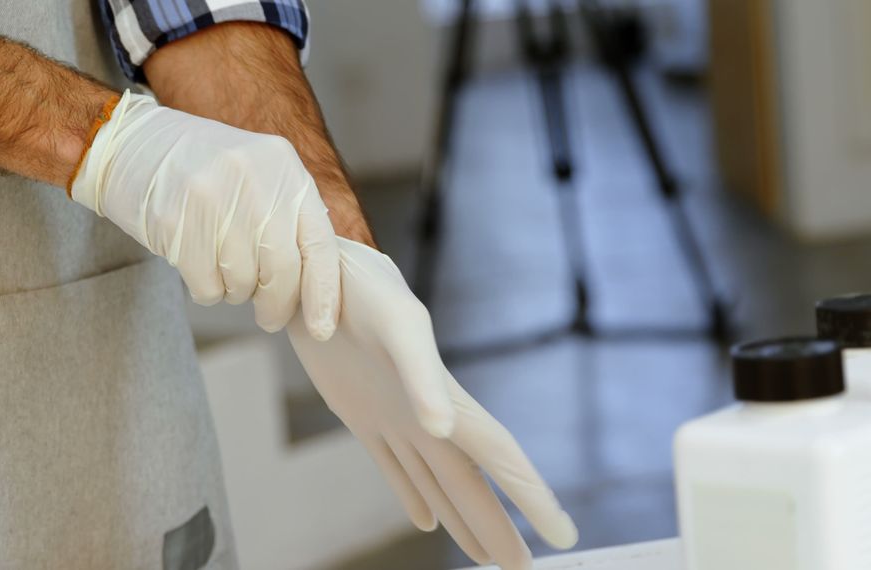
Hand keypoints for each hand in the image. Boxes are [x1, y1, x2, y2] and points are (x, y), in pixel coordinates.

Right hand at [71, 90, 339, 338]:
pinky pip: (206, 285)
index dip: (324, 292)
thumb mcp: (257, 175)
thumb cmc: (202, 170)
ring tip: (224, 269)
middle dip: (278, 305)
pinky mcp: (174, 219)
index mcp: (283, 166)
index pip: (319, 241)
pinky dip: (207, 290)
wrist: (130, 144)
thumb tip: (319, 285)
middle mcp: (253, 177)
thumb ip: (288, 216)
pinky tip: (199, 266)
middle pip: (282, 268)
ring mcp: (212, 196)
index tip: (321, 328)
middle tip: (269, 317)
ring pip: (242, 281)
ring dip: (236, 292)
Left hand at [287, 238, 578, 568]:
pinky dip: (411, 496)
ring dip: (463, 519)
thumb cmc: (356, 284)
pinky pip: (392, 467)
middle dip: (500, 526)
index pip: (497, 454)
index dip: (531, 496)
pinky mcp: (360, 414)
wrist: (310, 269)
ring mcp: (394, 415)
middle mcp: (426, 412)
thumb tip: (444, 431)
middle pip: (471, 481)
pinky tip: (426, 520)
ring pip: (436, 481)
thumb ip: (421, 376)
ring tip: (485, 557)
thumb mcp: (393, 322)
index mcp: (443, 394)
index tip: (563, 536)